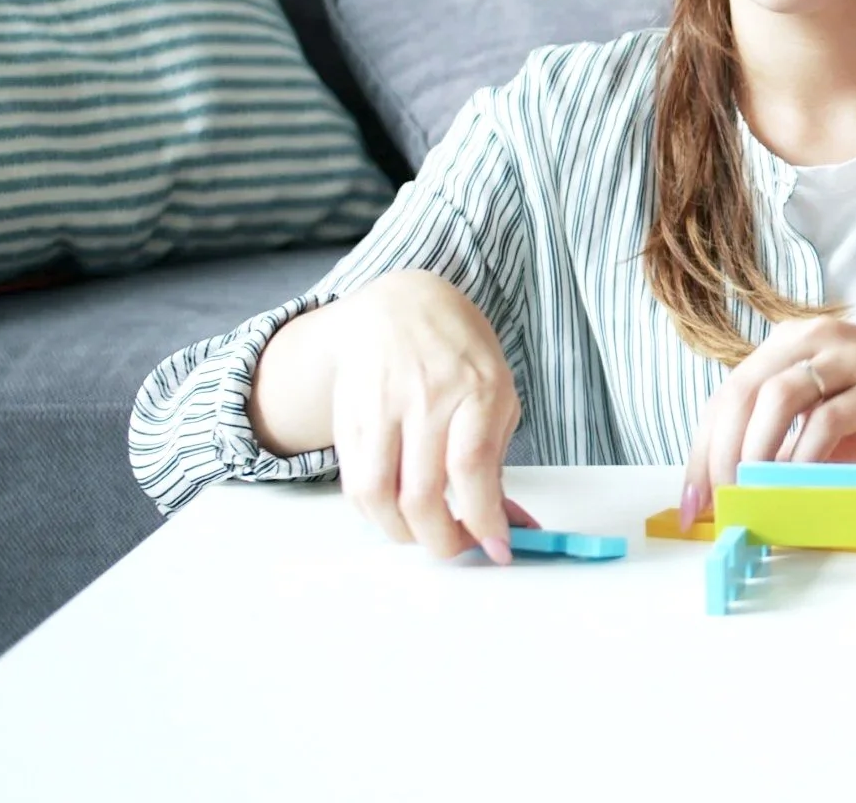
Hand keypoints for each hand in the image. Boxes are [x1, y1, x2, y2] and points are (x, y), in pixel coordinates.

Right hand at [323, 270, 526, 562]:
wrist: (399, 307)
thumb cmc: (459, 353)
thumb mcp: (498, 394)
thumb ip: (497, 460)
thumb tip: (507, 525)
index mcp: (477, 388)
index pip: (472, 466)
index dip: (483, 518)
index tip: (496, 547)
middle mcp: (426, 397)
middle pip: (422, 492)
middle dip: (442, 540)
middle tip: (457, 547)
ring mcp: (380, 407)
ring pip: (377, 494)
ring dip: (402, 533)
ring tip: (423, 533)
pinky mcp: (347, 419)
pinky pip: (354, 484)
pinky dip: (376, 512)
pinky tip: (396, 510)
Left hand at [678, 317, 855, 527]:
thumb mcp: (832, 415)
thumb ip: (789, 439)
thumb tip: (742, 489)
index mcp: (792, 343)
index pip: (729, 394)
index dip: (703, 447)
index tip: (696, 497)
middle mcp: (815, 339)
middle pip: (743, 392)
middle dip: (718, 452)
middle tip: (715, 502)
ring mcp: (849, 357)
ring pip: (779, 397)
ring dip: (756, 450)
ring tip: (749, 492)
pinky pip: (830, 417)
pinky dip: (805, 453)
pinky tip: (798, 480)